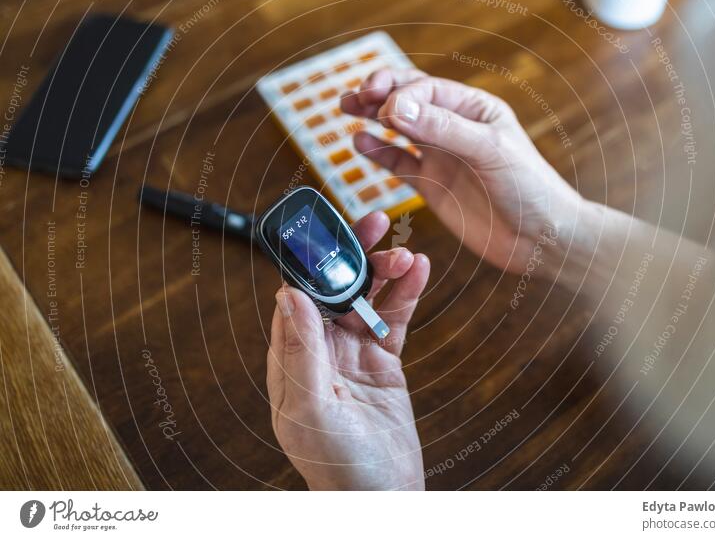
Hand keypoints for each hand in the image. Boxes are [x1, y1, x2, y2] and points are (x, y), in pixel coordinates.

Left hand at [266, 211, 429, 489]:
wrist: (383, 499)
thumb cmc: (338, 467)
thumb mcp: (314, 411)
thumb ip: (301, 354)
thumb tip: (288, 296)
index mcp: (291, 361)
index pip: (298, 296)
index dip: (315, 261)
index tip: (331, 231)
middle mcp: (319, 352)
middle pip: (336, 289)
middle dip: (355, 256)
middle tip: (377, 222)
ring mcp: (353, 356)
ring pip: (368, 299)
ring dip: (387, 274)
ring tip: (408, 254)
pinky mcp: (383, 364)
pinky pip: (393, 320)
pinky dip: (406, 296)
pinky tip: (419, 272)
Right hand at [342, 68, 584, 274]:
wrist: (542, 239)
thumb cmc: (530, 189)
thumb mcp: (490, 151)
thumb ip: (444, 129)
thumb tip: (397, 108)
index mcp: (475, 109)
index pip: (428, 90)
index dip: (403, 95)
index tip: (388, 113)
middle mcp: (455, 128)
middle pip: (409, 100)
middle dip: (380, 94)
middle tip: (354, 96)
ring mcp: (442, 157)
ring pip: (399, 129)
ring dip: (372, 117)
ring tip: (347, 108)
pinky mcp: (433, 186)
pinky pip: (399, 163)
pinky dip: (379, 153)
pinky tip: (360, 143)